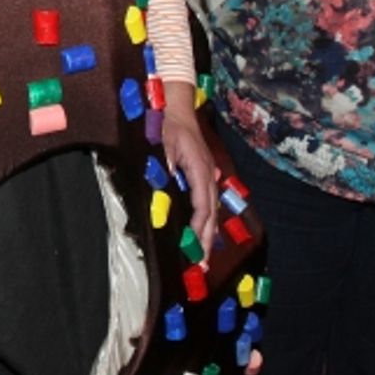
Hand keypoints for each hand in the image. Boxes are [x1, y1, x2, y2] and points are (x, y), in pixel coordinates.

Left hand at [161, 81, 217, 254]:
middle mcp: (209, 176)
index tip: (193, 246)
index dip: (199, 228)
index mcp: (200, 169)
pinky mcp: (204, 176)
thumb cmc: (169, 124)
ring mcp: (208, 176)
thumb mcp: (163, 141)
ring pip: (212, 210)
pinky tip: (202, 234)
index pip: (203, 205)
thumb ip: (165, 161)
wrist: (178, 109)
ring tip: (202, 257)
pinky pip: (208, 203)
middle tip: (202, 265)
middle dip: (207, 240)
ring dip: (208, 234)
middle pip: (211, 213)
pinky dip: (206, 221)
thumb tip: (166, 180)